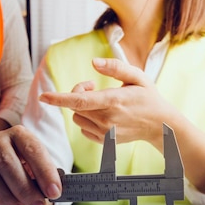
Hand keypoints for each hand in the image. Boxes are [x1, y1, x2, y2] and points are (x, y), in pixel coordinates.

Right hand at [0, 125, 61, 204]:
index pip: (33, 149)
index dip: (44, 171)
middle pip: (8, 162)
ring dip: (2, 194)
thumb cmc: (29, 171)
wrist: (13, 167)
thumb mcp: (41, 173)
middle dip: (25, 187)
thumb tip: (55, 194)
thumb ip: (46, 181)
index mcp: (20, 135)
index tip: (54, 192)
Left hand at [38, 58, 172, 149]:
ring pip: (77, 117)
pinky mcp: (104, 142)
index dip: (59, 99)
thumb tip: (93, 62)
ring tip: (100, 101)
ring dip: (82, 107)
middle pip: (75, 106)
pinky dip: (87, 119)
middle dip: (78, 92)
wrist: (160, 125)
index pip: (80, 100)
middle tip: (93, 85)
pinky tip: (103, 115)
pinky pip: (83, 129)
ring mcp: (105, 133)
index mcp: (113, 101)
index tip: (44, 97)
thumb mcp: (137, 76)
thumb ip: (115, 67)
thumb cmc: (148, 97)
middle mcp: (107, 119)